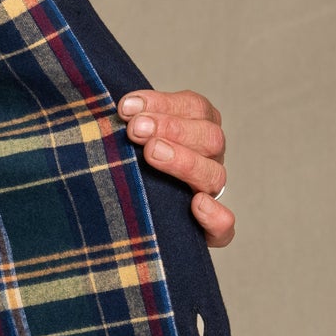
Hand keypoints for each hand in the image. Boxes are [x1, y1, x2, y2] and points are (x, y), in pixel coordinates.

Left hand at [117, 88, 232, 247]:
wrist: (123, 223)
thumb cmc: (122, 166)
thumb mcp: (123, 139)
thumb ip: (124, 122)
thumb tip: (111, 107)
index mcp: (195, 130)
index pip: (194, 107)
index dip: (163, 103)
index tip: (126, 107)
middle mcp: (207, 160)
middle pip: (209, 138)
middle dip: (171, 128)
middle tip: (135, 129)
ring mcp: (209, 195)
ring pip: (215, 175)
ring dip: (185, 161)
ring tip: (152, 152)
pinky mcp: (208, 232)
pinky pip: (224, 226)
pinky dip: (216, 215)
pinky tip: (197, 204)